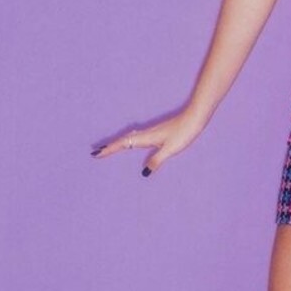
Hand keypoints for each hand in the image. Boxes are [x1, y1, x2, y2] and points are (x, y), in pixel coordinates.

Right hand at [90, 106, 206, 175]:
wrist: (194, 117)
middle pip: (122, 141)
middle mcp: (145, 134)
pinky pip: (136, 137)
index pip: (123, 144)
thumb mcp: (170, 149)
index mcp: (145, 138)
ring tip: (108, 149)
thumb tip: (143, 173)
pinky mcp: (157, 132)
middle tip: (95, 152)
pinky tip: (131, 143)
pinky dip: (127, 141)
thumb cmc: (183, 133)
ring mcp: (151, 132)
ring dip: (117, 143)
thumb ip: (156, 161)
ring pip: (129, 138)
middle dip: (109, 147)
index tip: (96, 154)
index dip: (110, 149)